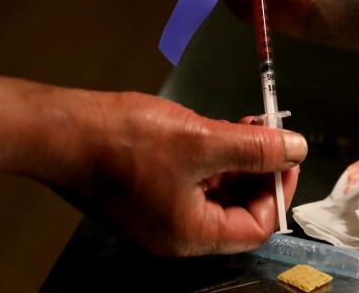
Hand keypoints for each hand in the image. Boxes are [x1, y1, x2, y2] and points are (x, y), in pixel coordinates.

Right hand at [52, 91, 305, 255]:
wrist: (60, 130)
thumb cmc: (130, 141)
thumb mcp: (202, 141)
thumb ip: (254, 148)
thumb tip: (298, 149)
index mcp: (191, 235)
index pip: (256, 227)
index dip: (278, 190)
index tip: (286, 153)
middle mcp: (175, 234)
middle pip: (236, 211)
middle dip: (258, 171)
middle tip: (267, 133)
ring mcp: (157, 215)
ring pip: (214, 193)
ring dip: (236, 161)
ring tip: (244, 124)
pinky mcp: (144, 193)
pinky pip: (190, 183)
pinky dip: (210, 159)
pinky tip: (214, 129)